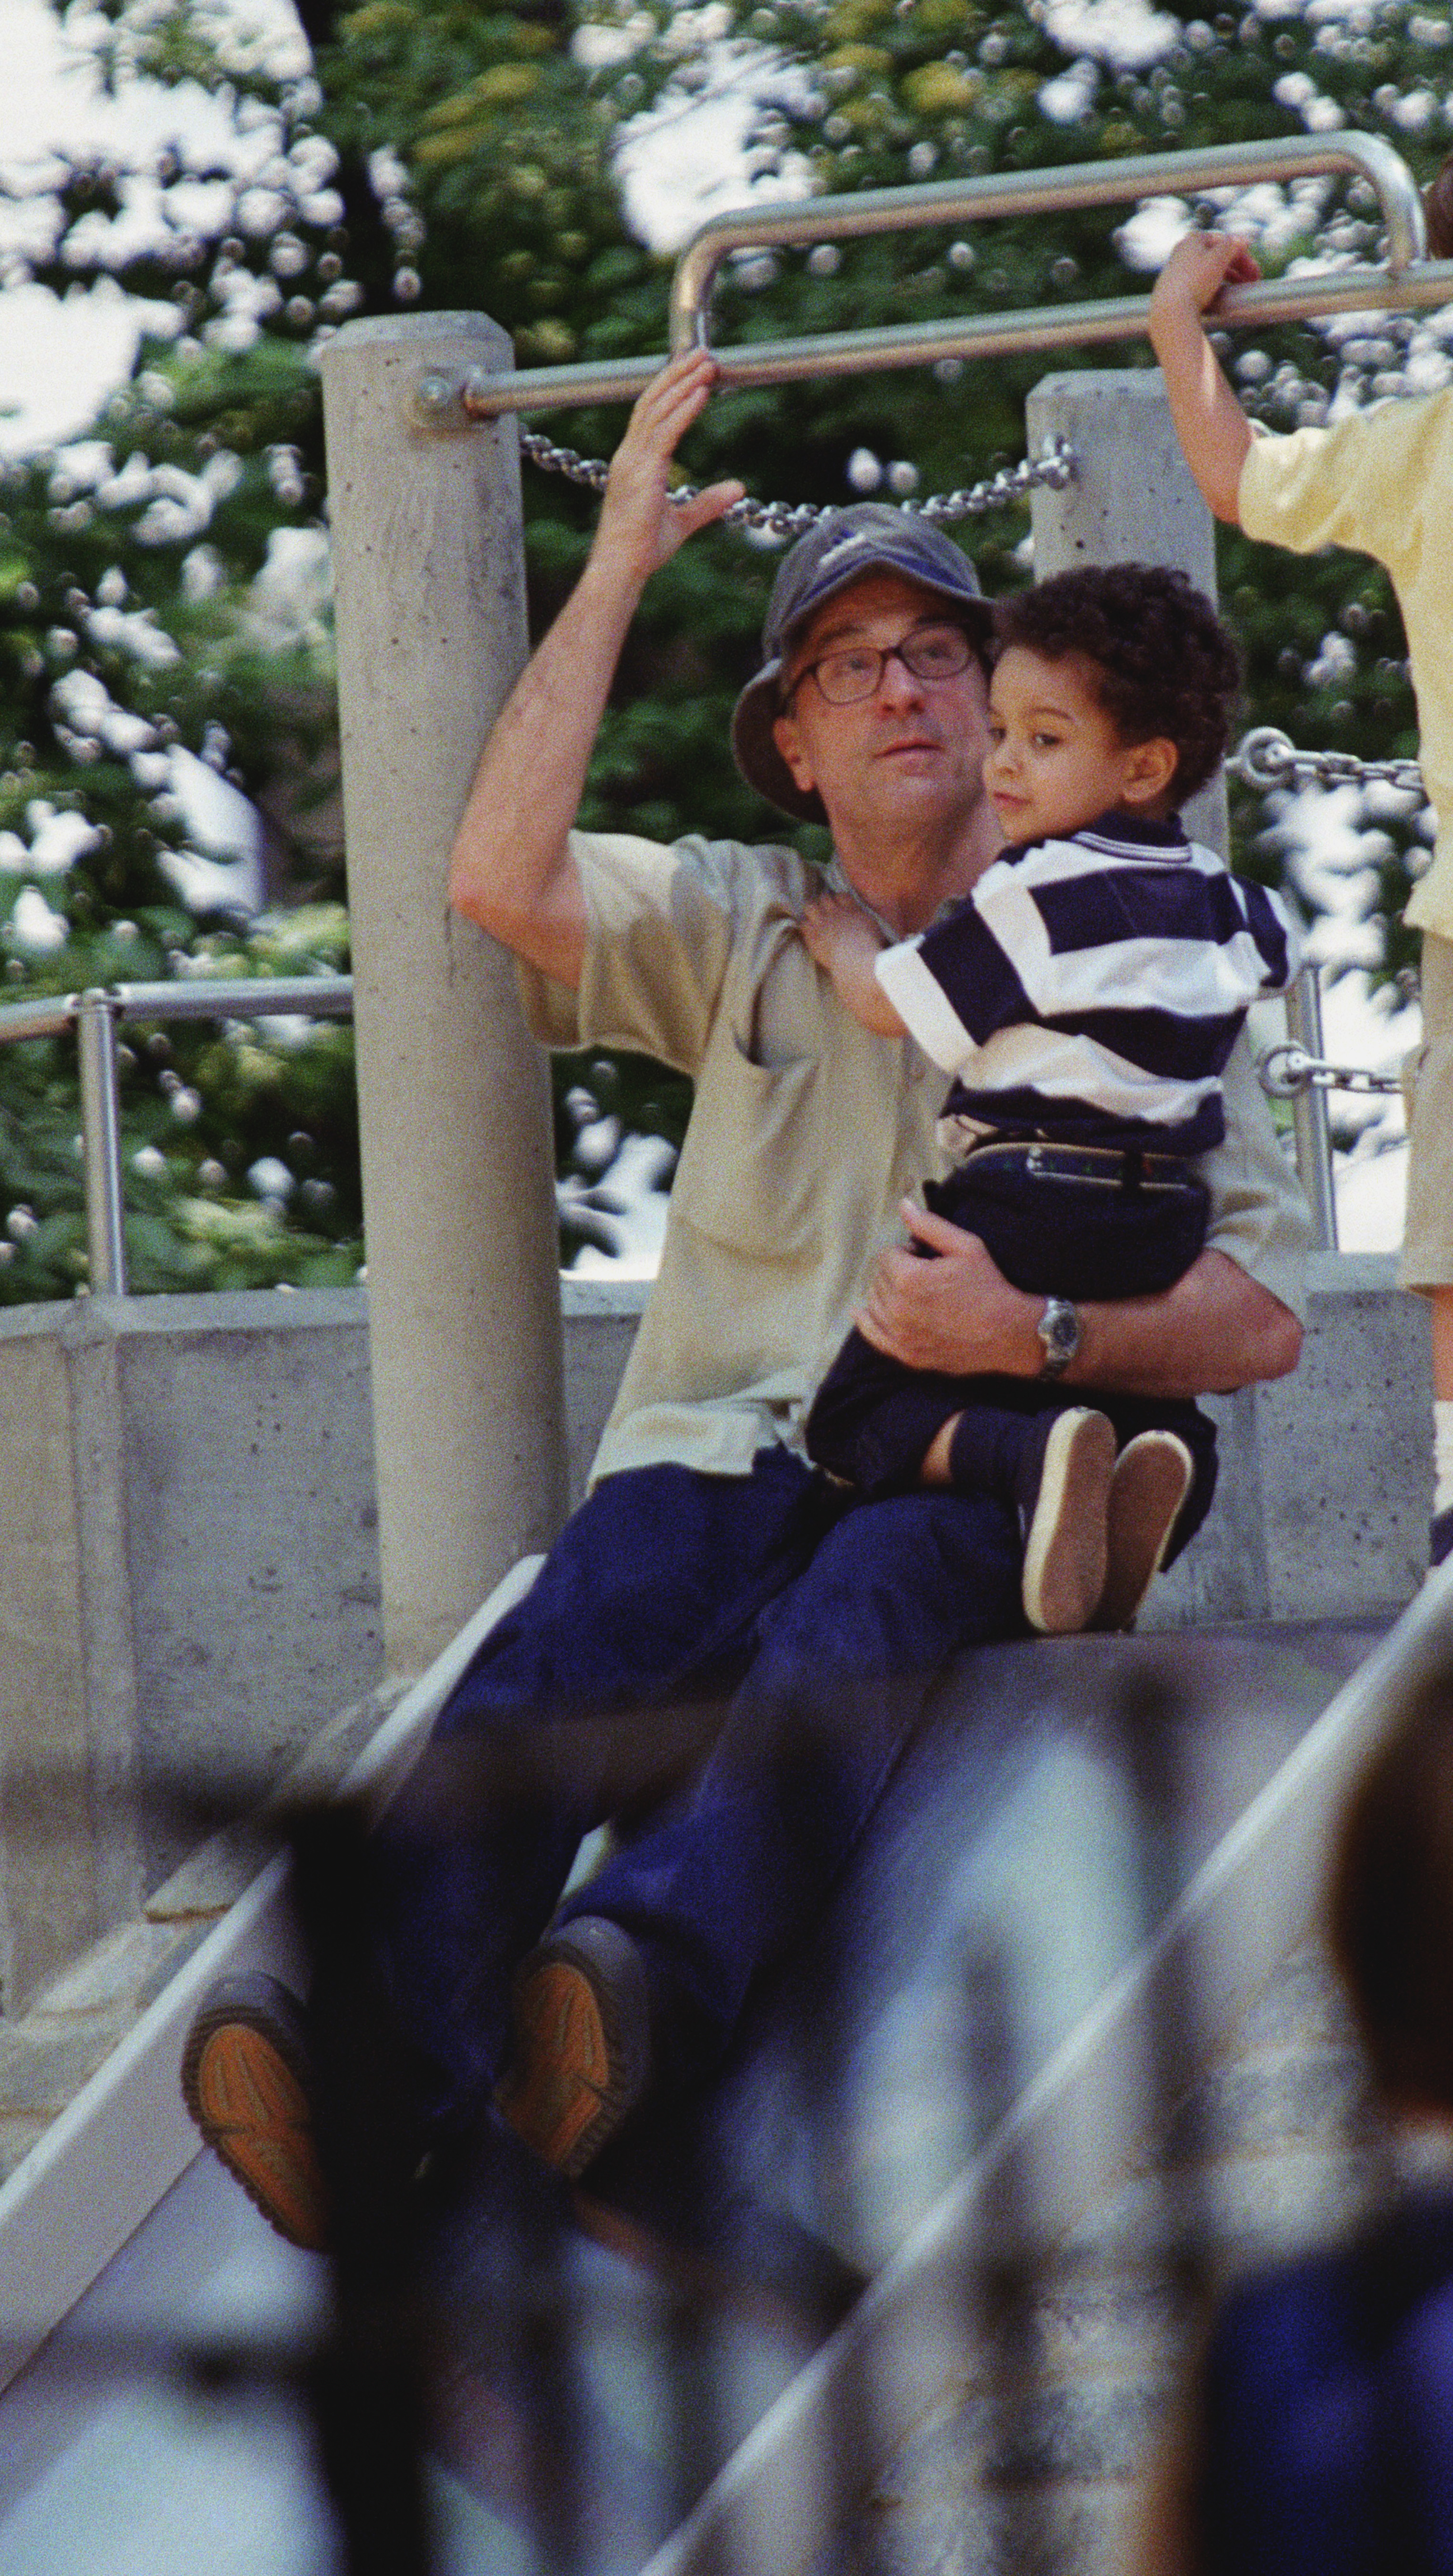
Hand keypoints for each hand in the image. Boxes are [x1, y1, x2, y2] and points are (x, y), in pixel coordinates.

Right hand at [593, 350, 744, 589]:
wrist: (621, 567)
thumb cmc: (643, 549)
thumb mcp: (683, 521)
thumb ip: (709, 502)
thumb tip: (738, 488)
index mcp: (634, 462)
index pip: (651, 413)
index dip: (671, 388)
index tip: (694, 372)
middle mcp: (629, 454)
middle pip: (653, 401)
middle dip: (678, 374)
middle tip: (704, 353)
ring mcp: (633, 460)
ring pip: (659, 409)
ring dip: (685, 383)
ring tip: (708, 364)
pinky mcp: (643, 471)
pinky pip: (665, 432)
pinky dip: (684, 410)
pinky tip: (702, 392)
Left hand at [799, 889, 883, 976]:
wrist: (855, 960)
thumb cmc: (871, 949)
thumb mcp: (879, 932)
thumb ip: (871, 925)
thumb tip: (872, 927)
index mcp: (854, 910)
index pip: (842, 895)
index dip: (839, 900)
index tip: (839, 906)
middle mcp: (836, 912)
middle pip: (824, 897)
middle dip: (824, 903)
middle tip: (825, 913)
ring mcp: (822, 922)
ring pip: (810, 906)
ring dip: (811, 911)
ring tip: (814, 920)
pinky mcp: (812, 934)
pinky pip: (802, 924)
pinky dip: (805, 927)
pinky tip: (809, 933)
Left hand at [857, 1199, 1040, 1374]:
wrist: (1009, 1334)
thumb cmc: (989, 1287)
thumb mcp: (966, 1247)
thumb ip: (929, 1225)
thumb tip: (903, 1205)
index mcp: (909, 1280)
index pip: (886, 1255)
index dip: (906, 1251)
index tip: (924, 1255)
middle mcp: (898, 1310)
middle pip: (878, 1278)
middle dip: (896, 1270)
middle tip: (923, 1272)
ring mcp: (901, 1336)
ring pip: (873, 1303)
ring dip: (886, 1292)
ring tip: (913, 1291)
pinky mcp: (906, 1354)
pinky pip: (873, 1334)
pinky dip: (866, 1320)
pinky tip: (862, 1311)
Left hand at [1149, 230, 1260, 327]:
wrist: (1170, 312)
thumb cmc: (1195, 282)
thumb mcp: (1219, 257)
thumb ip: (1232, 244)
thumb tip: (1242, 239)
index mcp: (1193, 239)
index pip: (1225, 241)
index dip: (1242, 253)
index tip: (1255, 268)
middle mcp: (1183, 252)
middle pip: (1218, 256)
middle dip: (1238, 267)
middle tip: (1254, 279)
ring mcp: (1177, 271)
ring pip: (1210, 270)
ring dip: (1229, 277)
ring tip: (1242, 288)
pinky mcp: (1174, 290)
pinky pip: (1199, 284)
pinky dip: (1214, 286)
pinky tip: (1223, 295)